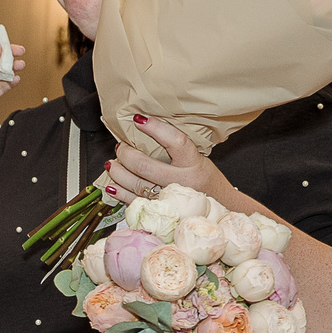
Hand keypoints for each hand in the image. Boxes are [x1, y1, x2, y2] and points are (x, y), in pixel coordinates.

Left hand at [96, 115, 249, 210]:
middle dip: (127, 154)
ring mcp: (170, 200)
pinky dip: (120, 193)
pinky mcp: (161, 213)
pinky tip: (112, 185)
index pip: (176, 142)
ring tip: (113, 164)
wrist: (220, 209)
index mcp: (193, 165)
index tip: (139, 119)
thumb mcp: (198, 160)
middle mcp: (181, 183)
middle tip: (120, 147)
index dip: (156, 129)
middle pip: (146, 166)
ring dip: (119, 172)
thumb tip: (147, 131)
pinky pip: (135, 203)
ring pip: (137, 185)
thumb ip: (177, 150)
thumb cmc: (205, 181)